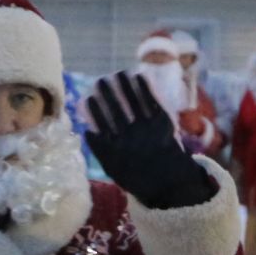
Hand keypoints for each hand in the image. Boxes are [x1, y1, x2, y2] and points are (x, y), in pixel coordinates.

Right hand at [85, 73, 212, 209]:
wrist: (167, 181)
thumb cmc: (136, 175)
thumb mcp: (113, 168)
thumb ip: (99, 150)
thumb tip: (87, 131)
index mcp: (115, 148)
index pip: (101, 123)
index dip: (95, 109)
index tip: (89, 97)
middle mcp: (129, 136)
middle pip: (115, 109)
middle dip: (107, 92)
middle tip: (101, 80)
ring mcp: (146, 128)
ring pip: (132, 102)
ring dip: (124, 85)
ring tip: (119, 73)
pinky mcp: (161, 122)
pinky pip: (150, 102)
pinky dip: (144, 88)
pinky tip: (138, 77)